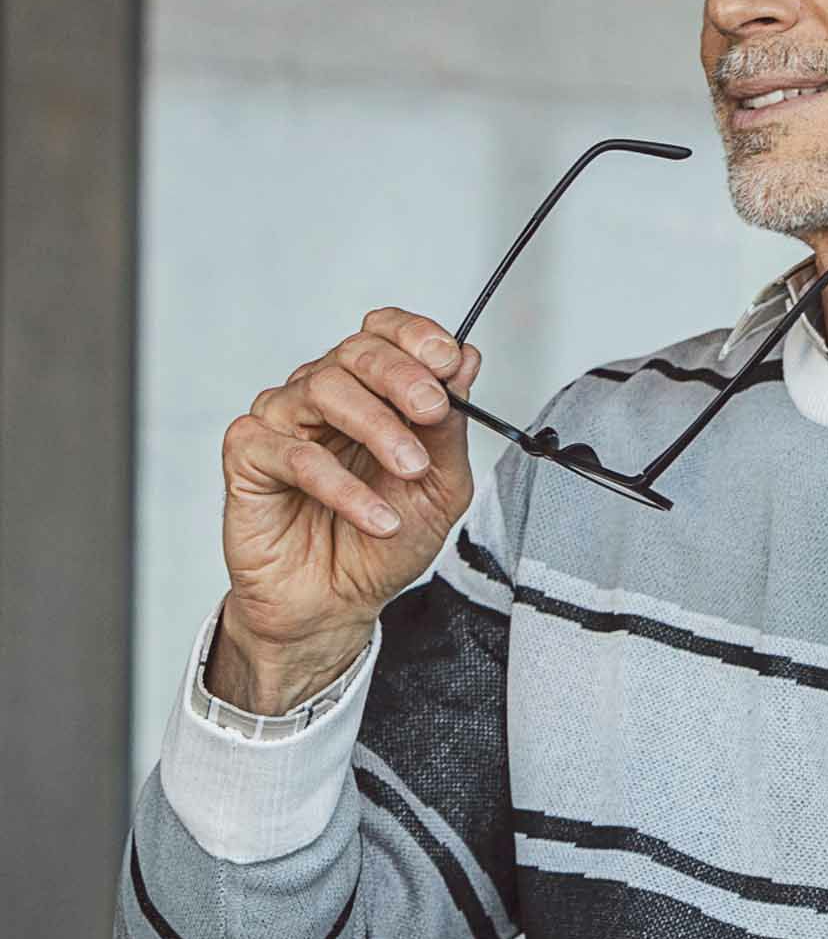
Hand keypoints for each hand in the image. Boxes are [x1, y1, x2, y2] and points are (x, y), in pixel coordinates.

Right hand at [213, 309, 482, 711]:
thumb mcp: (440, 488)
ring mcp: (282, 421)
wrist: (337, 605)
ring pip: (323, 389)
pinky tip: (377, 517)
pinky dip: (342, 486)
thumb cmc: (381, 544)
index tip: (449, 361)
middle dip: (402, 376)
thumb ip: (450, 428)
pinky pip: (293, 454)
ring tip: (410, 469)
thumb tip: (466, 361)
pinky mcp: (249, 456)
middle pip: (355, 352)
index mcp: (369, 392)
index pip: (384, 333)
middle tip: (432, 410)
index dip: (416, 337)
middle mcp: (322, 396)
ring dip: (377, 427)